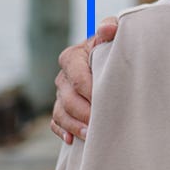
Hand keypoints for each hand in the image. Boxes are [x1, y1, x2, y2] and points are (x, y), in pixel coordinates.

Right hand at [50, 17, 118, 143]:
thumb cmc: (113, 46)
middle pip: (68, 98)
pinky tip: (73, 140)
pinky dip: (63, 131)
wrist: (111, 59)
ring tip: (91, 135)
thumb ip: (111, 28)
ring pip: (60, 113)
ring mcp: (60, 94)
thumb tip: (107, 29)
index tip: (107, 101)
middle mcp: (63, 76)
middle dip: (84, 112)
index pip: (78, 77)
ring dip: (74, 125)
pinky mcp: (61, 108)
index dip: (91, 91)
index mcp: (73, 57)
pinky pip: (56, 122)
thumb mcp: (114, 33)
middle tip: (101, 123)